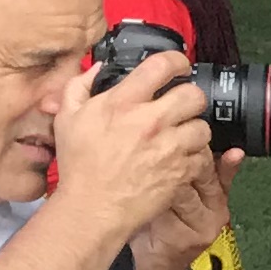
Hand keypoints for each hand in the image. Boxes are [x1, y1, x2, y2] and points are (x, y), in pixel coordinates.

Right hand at [37, 42, 215, 251]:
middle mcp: (149, 121)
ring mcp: (169, 146)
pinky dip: (194, 157)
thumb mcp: (67, 119)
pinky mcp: (182, 170)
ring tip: (177, 137)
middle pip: (194, 94)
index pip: (161, 66)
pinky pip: (203, 155)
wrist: (92, 207)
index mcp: (122, 103)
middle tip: (180, 107)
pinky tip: (178, 160)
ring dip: (193, 130)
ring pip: (203, 126)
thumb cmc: (79, 165)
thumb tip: (98, 68)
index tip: (178, 66)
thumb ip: (79, 86)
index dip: (176, 61)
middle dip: (190, 98)